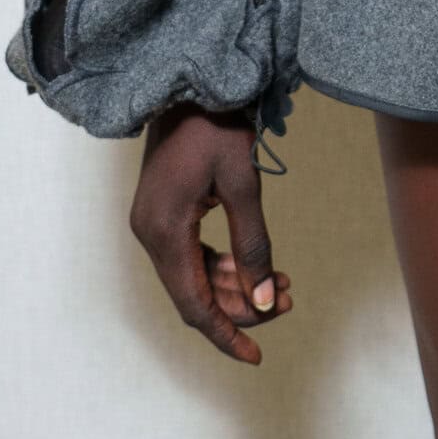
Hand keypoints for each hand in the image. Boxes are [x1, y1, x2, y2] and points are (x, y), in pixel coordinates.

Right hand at [129, 105, 293, 364]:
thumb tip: (265, 300)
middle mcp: (149, 232)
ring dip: (237, 285)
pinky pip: (192, 254)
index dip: (226, 335)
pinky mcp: (165, 212)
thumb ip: (253, 244)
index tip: (257, 357)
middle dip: (242, 305)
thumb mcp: (242, 182)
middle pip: (195, 293)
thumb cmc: (217, 123)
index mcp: (163, 230)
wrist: (192, 81)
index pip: (194, 304)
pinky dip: (225, 264)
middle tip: (288, 298)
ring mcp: (154, 222)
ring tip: (283, 284)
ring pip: (196, 275)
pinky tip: (257, 266)